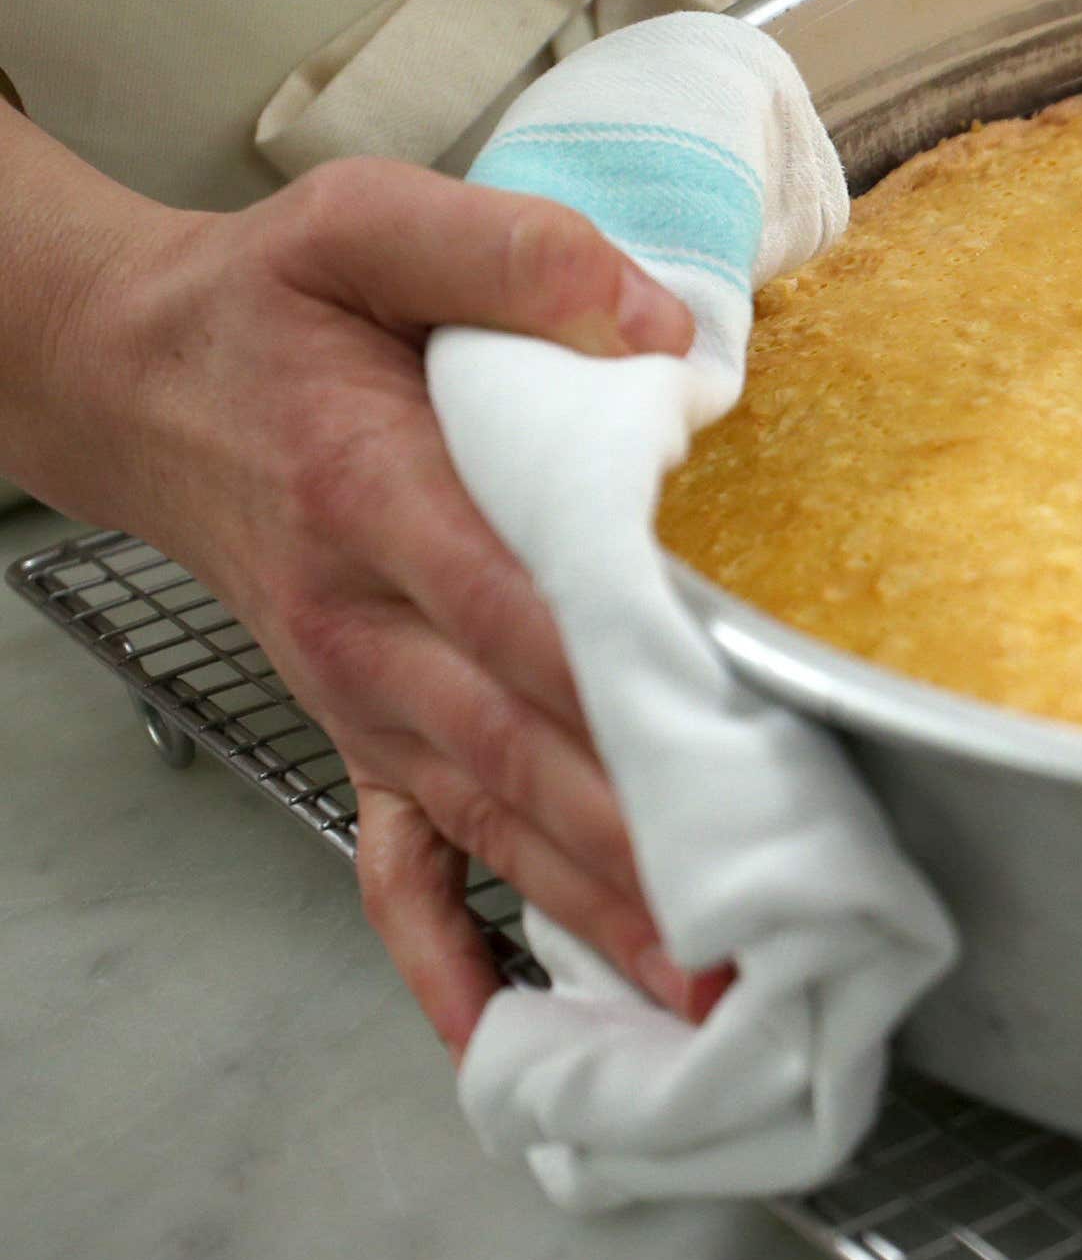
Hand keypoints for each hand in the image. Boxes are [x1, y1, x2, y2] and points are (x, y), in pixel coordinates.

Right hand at [26, 156, 714, 1056]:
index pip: (519, 608)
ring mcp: (361, 694)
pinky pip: (396, 866)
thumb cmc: (272, 305)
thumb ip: (513, 256)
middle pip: (524, 748)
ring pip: (491, 823)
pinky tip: (512, 1036)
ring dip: (596, 916)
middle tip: (767, 920)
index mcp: (380, 494)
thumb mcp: (365, 224)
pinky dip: (451, 958)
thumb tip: (663, 332)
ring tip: (707, 998)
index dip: (620, 688)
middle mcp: (368, 623)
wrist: (136, 375)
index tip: (725, 754)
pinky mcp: (358, 731)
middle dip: (644, 844)